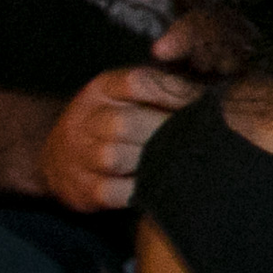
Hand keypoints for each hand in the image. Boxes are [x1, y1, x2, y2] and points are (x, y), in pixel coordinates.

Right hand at [40, 63, 196, 210]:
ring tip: (181, 161)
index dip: (173, 93)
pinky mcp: (80, 188)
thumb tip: (211, 95)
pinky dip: (138, 190)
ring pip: (113, 158)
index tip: (202, 104)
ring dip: (151, 162)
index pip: (137, 82)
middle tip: (198, 139)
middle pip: (123, 123)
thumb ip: (167, 88)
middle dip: (165, 131)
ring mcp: (77, 155)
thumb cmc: (117, 119)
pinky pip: (111, 191)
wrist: (61, 156)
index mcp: (103, 89)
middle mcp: (85, 119)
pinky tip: (159, 186)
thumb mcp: (132, 94)